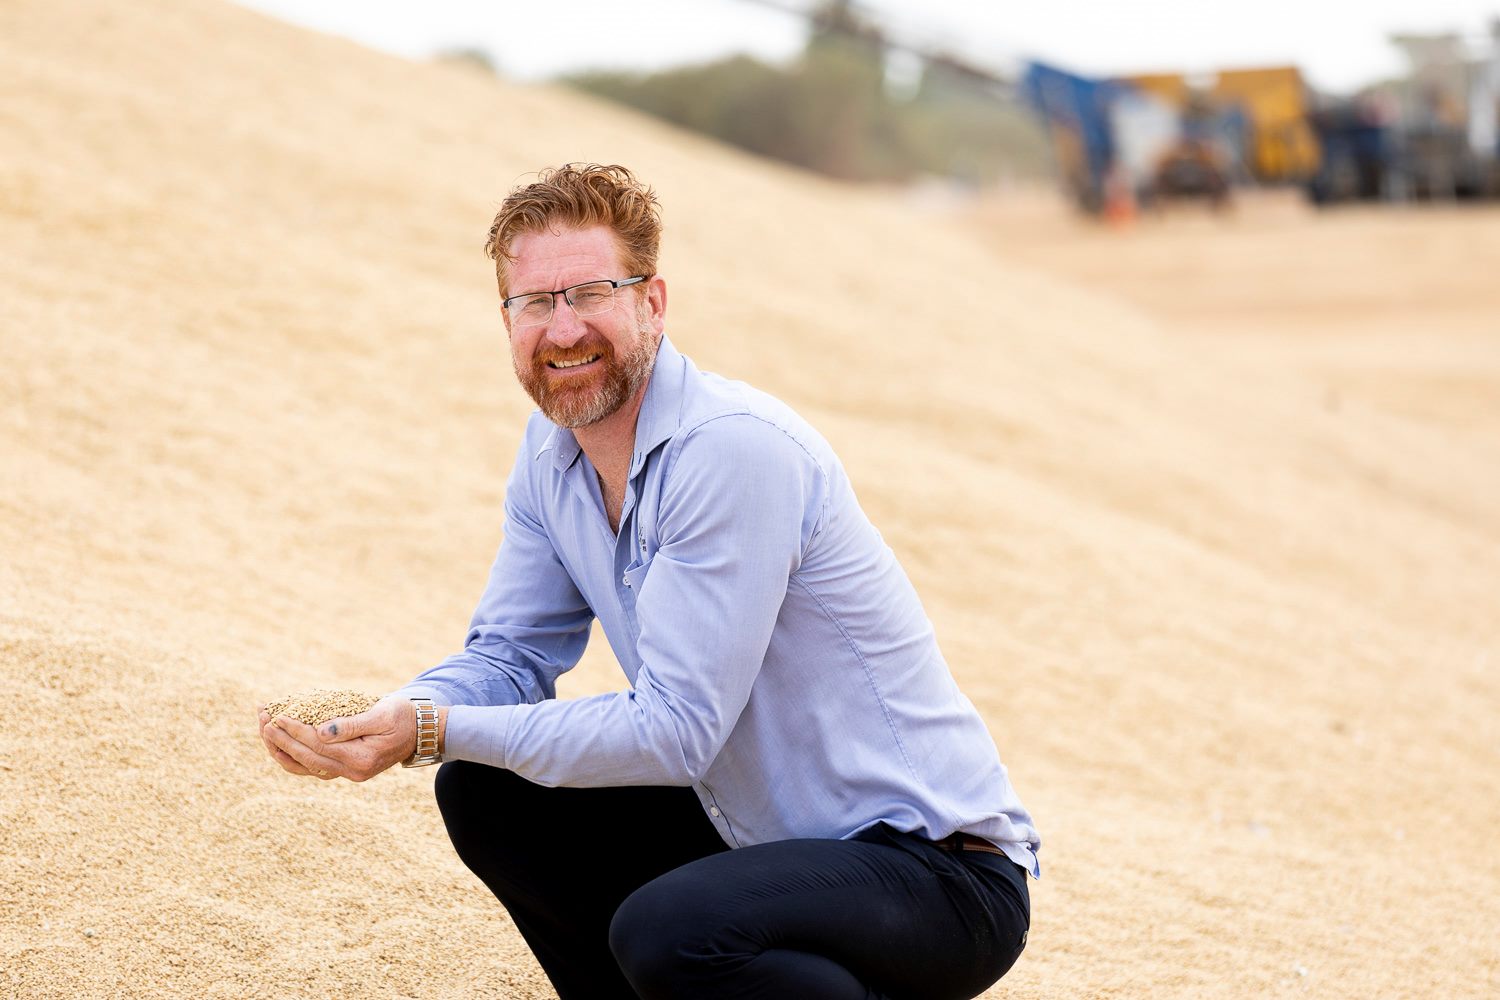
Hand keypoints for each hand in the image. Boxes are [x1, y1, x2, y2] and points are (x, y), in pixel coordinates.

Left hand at [259, 695, 431, 781]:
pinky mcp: (344, 769)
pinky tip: (279, 746)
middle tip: (262, 721)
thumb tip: (320, 731)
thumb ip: (351, 725)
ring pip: (305, 767)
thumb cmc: (403, 717)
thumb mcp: (381, 714)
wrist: (421, 732)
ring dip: (282, 750)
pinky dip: (293, 758)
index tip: (277, 716)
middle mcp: (352, 772)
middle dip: (281, 740)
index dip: (295, 731)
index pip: (318, 745)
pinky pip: (312, 768)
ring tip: (264, 732)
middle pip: (307, 758)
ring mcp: (347, 773)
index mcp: (361, 758)